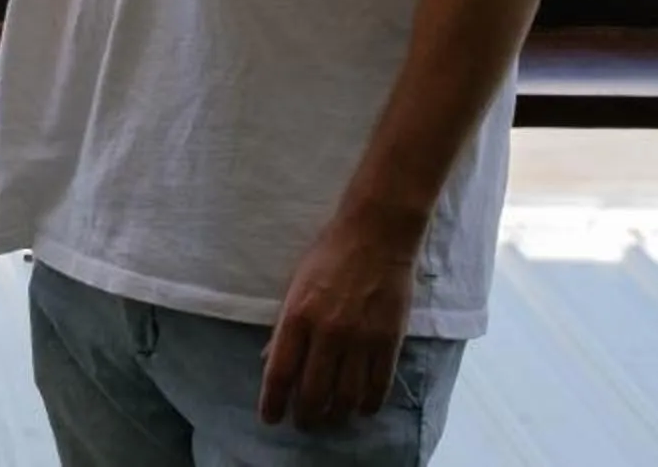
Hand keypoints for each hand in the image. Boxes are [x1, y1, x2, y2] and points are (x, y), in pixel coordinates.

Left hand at [257, 214, 420, 430]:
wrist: (376, 235)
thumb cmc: (329, 255)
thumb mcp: (294, 284)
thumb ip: (284, 325)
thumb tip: (269, 360)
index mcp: (297, 316)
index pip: (279, 373)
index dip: (272, 403)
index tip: (270, 418)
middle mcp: (327, 332)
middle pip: (313, 394)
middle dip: (305, 416)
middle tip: (303, 422)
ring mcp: (360, 339)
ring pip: (346, 397)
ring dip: (336, 415)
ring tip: (331, 418)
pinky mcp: (389, 341)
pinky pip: (378, 387)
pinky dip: (368, 405)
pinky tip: (361, 407)